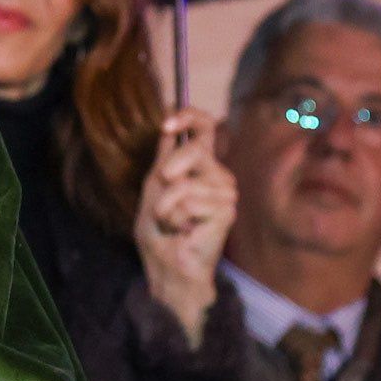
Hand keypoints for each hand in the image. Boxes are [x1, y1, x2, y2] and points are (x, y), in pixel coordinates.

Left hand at [132, 107, 237, 347]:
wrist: (167, 263)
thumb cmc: (159, 230)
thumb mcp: (153, 187)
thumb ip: (164, 158)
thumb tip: (168, 129)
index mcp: (199, 166)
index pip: (205, 129)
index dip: (190, 117)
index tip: (168, 123)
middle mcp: (217, 175)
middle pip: (198, 148)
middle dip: (171, 167)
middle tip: (162, 188)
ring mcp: (225, 193)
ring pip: (187, 181)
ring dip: (166, 203)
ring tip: (171, 220)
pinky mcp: (226, 211)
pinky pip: (191, 200)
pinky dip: (175, 215)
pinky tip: (182, 229)